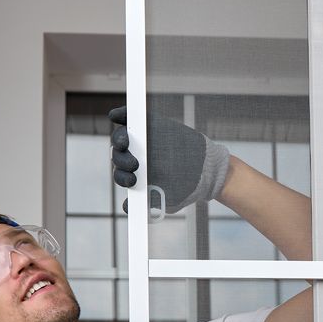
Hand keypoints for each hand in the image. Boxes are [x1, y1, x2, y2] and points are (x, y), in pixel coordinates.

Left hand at [109, 104, 230, 212]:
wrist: (207, 171)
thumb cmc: (186, 187)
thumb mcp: (168, 200)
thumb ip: (148, 203)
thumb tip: (126, 207)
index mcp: (137, 175)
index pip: (121, 174)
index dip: (122, 177)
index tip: (132, 180)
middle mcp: (135, 157)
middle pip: (119, 155)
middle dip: (122, 160)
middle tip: (133, 165)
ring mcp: (140, 140)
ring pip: (122, 137)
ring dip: (119, 139)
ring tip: (126, 142)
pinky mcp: (148, 124)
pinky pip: (127, 117)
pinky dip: (120, 115)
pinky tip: (116, 116)